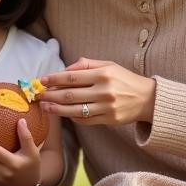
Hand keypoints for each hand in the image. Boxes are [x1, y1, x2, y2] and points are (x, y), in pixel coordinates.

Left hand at [40, 58, 155, 124]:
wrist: (147, 99)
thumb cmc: (124, 79)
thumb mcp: (108, 65)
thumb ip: (86, 64)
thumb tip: (65, 69)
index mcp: (103, 74)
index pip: (72, 77)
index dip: (55, 79)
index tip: (42, 80)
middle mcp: (104, 91)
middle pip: (70, 95)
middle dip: (51, 96)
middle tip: (38, 95)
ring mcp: (107, 108)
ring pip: (75, 111)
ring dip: (56, 110)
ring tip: (44, 107)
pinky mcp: (109, 121)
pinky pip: (85, 121)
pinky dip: (72, 117)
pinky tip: (63, 114)